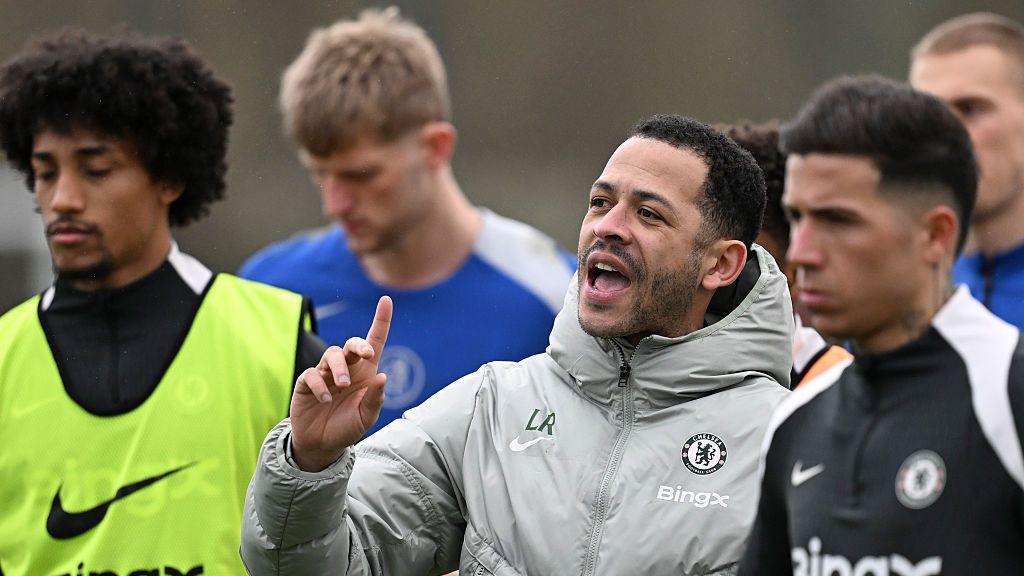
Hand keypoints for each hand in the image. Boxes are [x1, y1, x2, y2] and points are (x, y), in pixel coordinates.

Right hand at [290, 296, 391, 470]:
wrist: (322, 445)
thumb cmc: (347, 427)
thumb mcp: (366, 417)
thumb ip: (375, 398)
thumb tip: (382, 376)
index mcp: (365, 373)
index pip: (374, 342)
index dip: (381, 321)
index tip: (386, 300)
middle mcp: (347, 369)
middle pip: (352, 344)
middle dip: (359, 344)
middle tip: (366, 355)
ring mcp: (326, 374)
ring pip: (331, 354)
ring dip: (339, 368)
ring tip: (341, 386)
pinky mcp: (307, 383)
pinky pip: (312, 374)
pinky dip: (320, 386)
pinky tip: (325, 399)